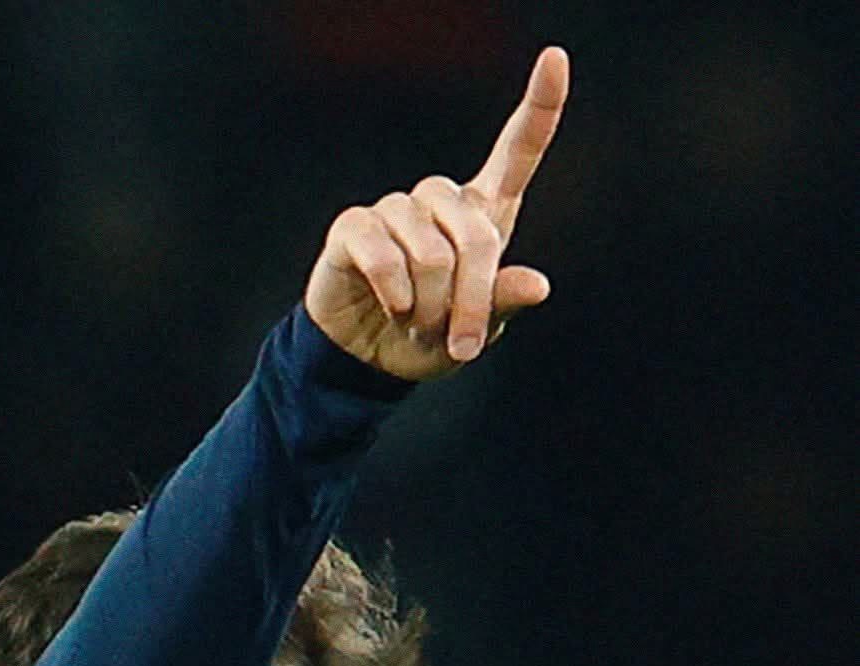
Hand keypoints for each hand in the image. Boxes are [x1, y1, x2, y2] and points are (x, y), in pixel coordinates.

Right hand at [304, 45, 568, 380]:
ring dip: (429, 305)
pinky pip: (384, 253)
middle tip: (461, 344)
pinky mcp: (354, 227)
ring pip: (430, 251)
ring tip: (416, 324)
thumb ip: (501, 304)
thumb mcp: (475, 332)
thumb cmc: (430, 338)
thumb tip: (538, 285)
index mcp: (482, 215)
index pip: (517, 152)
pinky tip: (393, 308)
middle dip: (472, 299)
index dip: (539, 108)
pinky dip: (395, 291)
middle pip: (475, 233)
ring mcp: (395, 210)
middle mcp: (440, 202)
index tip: (555, 59)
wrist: (367, 361)